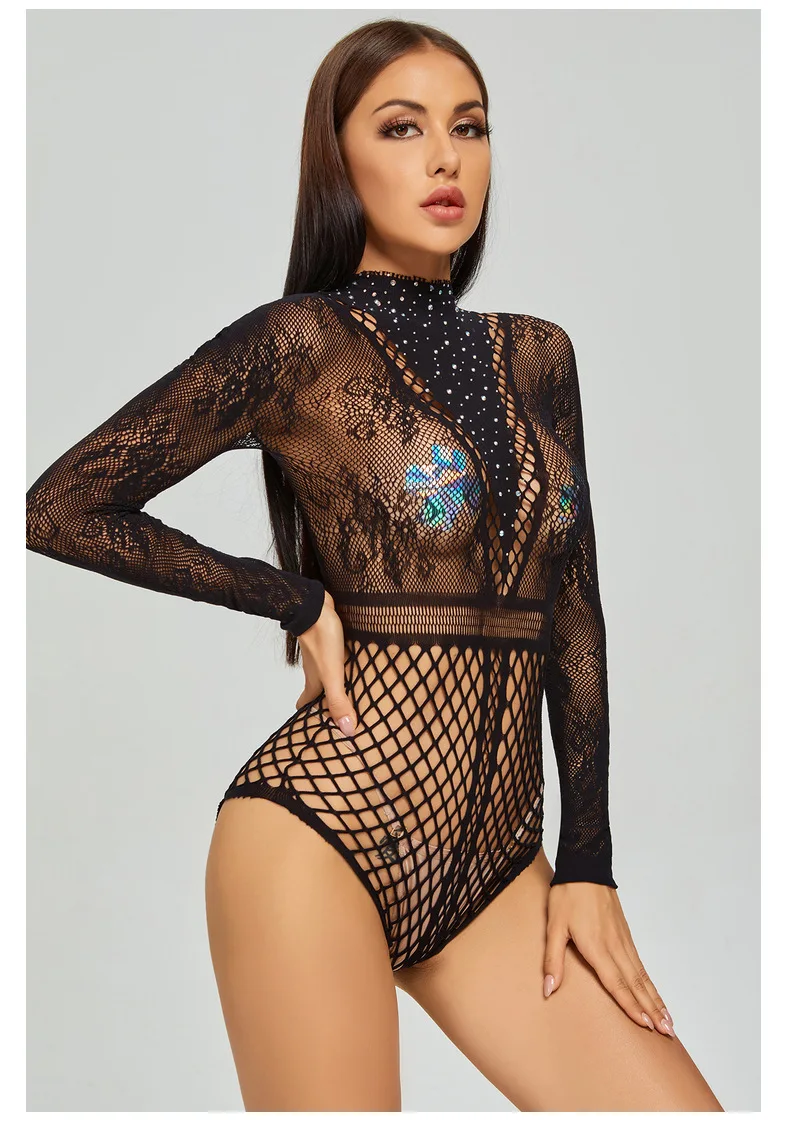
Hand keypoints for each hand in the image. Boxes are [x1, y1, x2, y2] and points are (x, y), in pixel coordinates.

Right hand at [294, 591, 357, 737]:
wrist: (315, 606)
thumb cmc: (322, 640)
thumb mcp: (333, 674)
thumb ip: (338, 701)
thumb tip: (347, 730)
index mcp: (314, 681)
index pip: (306, 703)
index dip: (309, 716)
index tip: (312, 728)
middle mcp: (315, 669)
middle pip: (317, 689)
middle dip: (323, 702)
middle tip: (335, 712)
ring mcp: (321, 654)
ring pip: (326, 673)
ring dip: (334, 683)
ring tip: (348, 692)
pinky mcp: (330, 641)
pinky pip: (336, 658)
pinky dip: (343, 665)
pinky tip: (355, 664)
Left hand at [543, 882, 675, 1037]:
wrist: (585, 868)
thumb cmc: (567, 896)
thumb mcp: (554, 927)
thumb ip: (553, 960)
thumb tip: (549, 989)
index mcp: (597, 947)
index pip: (616, 983)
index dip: (631, 1005)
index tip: (646, 1025)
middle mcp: (615, 946)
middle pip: (636, 983)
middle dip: (652, 1009)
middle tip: (668, 1032)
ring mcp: (623, 940)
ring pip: (642, 975)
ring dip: (656, 998)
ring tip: (668, 1020)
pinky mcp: (625, 934)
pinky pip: (640, 963)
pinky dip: (649, 981)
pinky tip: (653, 991)